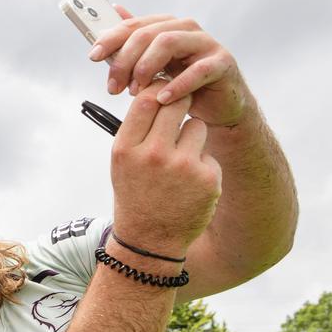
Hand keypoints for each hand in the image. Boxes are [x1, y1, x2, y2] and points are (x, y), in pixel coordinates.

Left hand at [90, 7, 249, 127]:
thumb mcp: (154, 68)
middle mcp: (186, 30)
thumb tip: (113, 14)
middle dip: (125, 60)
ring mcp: (206, 44)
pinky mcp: (222, 63)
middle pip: (148, 34)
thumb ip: (133, 47)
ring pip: (169, 43)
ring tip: (136, 91)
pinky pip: (198, 70)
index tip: (94, 56)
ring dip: (146, 68)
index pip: (134, 25)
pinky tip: (162, 98)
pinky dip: (177, 84)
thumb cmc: (184, 86)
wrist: (217, 107)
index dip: (111, 39)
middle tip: (114, 86)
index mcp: (167, 27)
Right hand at [109, 79, 220, 257]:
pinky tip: (188, 184)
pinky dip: (201, 164)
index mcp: (126, 149)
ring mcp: (182, 166)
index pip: (146, 100)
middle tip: (180, 110)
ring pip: (196, 126)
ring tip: (179, 162)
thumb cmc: (135, 195)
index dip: (157, 91)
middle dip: (179, 103)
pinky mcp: (206, 177)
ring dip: (191, 136)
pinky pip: (208, 152)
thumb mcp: (122, 163)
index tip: (162, 94)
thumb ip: (136, 129)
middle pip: (176, 103)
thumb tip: (157, 90)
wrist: (149, 241)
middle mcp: (153, 155)